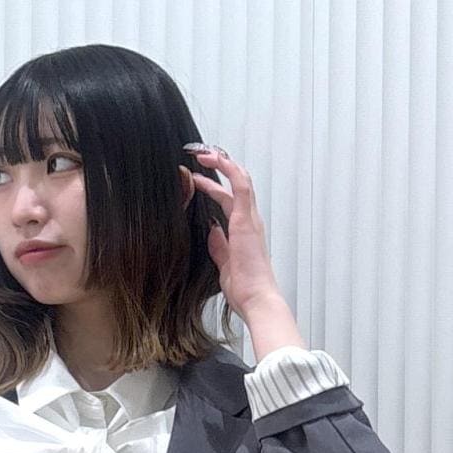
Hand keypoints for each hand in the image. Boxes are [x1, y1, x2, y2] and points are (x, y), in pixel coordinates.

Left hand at [180, 143, 283, 322]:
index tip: (195, 180)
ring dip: (221, 162)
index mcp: (244, 231)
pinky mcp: (246, 219)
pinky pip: (240, 184)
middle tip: (198, 157)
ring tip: (202, 152)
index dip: (213, 186)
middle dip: (218, 167)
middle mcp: (250, 221)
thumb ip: (218, 247)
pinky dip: (227, 168)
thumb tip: (212, 231)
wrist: (256, 300)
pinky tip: (212, 159)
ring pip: (240, 178)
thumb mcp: (224, 265)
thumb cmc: (245, 289)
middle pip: (236, 183)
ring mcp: (249, 218)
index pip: (229, 200)